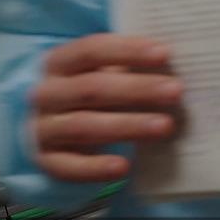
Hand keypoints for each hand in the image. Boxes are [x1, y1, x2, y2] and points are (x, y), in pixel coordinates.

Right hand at [30, 34, 180, 181]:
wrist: (47, 127)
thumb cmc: (88, 91)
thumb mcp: (100, 72)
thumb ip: (128, 68)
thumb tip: (175, 67)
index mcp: (59, 62)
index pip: (91, 50)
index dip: (127, 51)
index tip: (165, 54)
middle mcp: (46, 93)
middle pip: (92, 88)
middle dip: (137, 89)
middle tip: (176, 91)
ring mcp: (43, 128)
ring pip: (85, 126)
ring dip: (128, 126)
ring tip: (165, 126)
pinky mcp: (47, 160)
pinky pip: (68, 166)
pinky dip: (95, 168)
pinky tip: (124, 167)